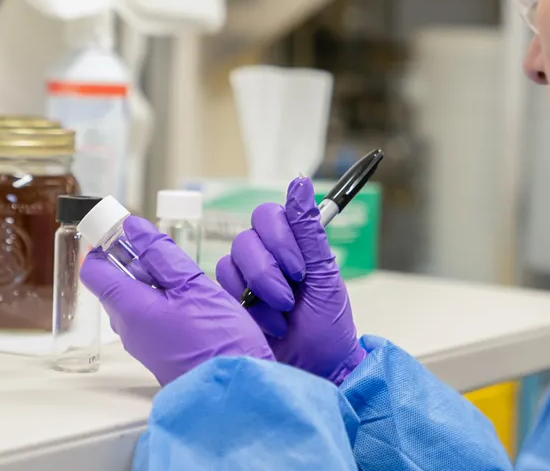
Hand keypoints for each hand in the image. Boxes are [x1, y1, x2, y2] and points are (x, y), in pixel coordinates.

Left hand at [80, 216, 273, 385]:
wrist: (235, 394)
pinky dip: (164, 302)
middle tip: (168, 254)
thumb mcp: (194, 286)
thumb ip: (162, 254)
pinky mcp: (158, 353)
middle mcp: (127, 328)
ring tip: (187, 278)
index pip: (93, 269)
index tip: (127, 233)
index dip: (104, 245)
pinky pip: (149, 318)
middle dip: (135, 261)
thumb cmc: (218, 341)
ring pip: (135, 300)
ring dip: (154, 282)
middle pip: (115, 282)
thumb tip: (132, 227)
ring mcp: (142, 343)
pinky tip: (192, 301)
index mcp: (129, 307)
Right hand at [216, 177, 365, 384]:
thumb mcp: (325, 275)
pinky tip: (266, 323)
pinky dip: (247, 306)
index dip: (279, 238)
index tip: (299, 268)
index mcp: (292, 243)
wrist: (317, 367)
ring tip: (282, 314)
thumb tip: (299, 182)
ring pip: (231, 262)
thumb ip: (309, 229)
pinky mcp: (230, 299)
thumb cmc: (327, 323)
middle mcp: (266, 255)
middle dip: (268, 272)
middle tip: (290, 297)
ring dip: (259, 292)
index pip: (268, 215)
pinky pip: (221, 286)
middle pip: (246, 239)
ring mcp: (245, 278)